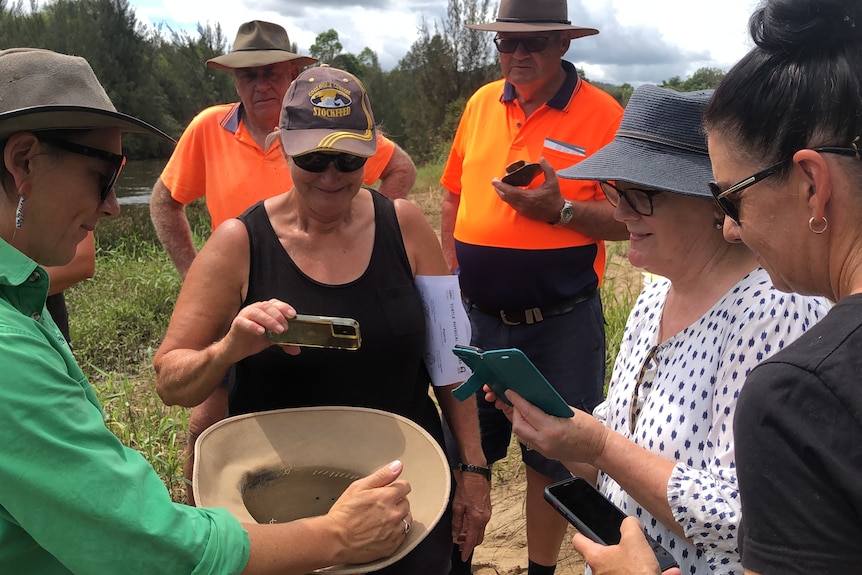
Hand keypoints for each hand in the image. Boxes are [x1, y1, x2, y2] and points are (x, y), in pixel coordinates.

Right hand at [220, 298, 299, 361]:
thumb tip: (296, 350)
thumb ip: (284, 342)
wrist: (234, 350)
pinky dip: (253, 326)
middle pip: (267, 306)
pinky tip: (260, 331)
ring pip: (256, 312)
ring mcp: (244, 316)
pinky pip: (243, 322)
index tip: (293, 315)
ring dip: (269, 320)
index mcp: (263, 311)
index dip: (284, 307)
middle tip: (286, 328)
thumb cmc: (252, 340)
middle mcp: (254, 310)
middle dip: (279, 316)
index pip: (275, 303)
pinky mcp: (236, 324)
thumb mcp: (271, 340)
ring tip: (278, 331)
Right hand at [326, 460, 412, 564]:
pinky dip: (395, 532)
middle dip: (396, 502)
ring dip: (398, 517)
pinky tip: (382, 531)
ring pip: (406, 519)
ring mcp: (394, 531)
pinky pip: (402, 535)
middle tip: (380, 507)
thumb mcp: (358, 487)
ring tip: (381, 519)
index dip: (396, 488)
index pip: (405, 487)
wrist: (335, 539)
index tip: (388, 492)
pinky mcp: (392, 546)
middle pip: (406, 503)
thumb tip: (397, 466)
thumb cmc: (344, 513)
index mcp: (387, 496)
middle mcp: (394, 514)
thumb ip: (382, 475)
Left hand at [450, 470, 490, 559]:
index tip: (463, 556)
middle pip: (478, 538)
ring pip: (480, 531)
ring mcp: (487, 514)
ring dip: (472, 536)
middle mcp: (484, 518)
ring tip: (461, 536)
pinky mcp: (487, 509)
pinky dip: (475, 528)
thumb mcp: (457, 505)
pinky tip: (467, 526)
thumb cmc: (467, 487)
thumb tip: (455, 534)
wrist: (476, 474)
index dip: (466, 549)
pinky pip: (482, 524)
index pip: (472, 540)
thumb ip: (457, 522)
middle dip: (469, 544)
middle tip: (459, 546)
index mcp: (477, 519)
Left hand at [483, 386, 607, 465]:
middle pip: (518, 426)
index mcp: (552, 429)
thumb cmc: (589, 428)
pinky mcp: (545, 453)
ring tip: (521, 410)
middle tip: (518, 401)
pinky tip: (528, 421)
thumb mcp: (569, 412)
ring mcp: (544, 450)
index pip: (527, 412)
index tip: (510, 392)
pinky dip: (525, 429)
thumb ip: (549, 407)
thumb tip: (533, 398)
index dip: (517, 401)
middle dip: (515, 412)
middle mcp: (544, 441)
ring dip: (518, 421)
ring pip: (521, 435)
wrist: (599, 449)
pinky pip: (528, 440)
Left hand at [492, 157, 565, 222]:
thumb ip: (547, 169)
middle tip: (496, 182)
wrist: (558, 212)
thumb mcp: (553, 181)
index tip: (494, 180)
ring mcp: (522, 210)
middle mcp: (523, 205)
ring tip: (501, 186)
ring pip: (508, 202)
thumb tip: (541, 159)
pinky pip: (512, 205)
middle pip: (505, 197)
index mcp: (528, 197)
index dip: (501, 186)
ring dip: (503, 194)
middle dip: (499, 189)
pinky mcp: (523, 213)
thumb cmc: (555, 197)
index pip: (510, 191)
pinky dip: (509, 198)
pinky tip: (509, 193)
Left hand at [572, 516, 680, 574]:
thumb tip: (630, 522)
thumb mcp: (634, 540)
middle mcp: (601, 573)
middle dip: (620, 549)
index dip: (583, 533)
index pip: (579, 541)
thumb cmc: (637, 573)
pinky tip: (669, 572)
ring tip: (652, 559)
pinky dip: (653, 574)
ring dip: (640, 563)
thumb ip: (630, 525)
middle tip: (630, 544)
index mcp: (596, 558)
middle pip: (605, 556)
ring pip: (626, 568)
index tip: (586, 530)